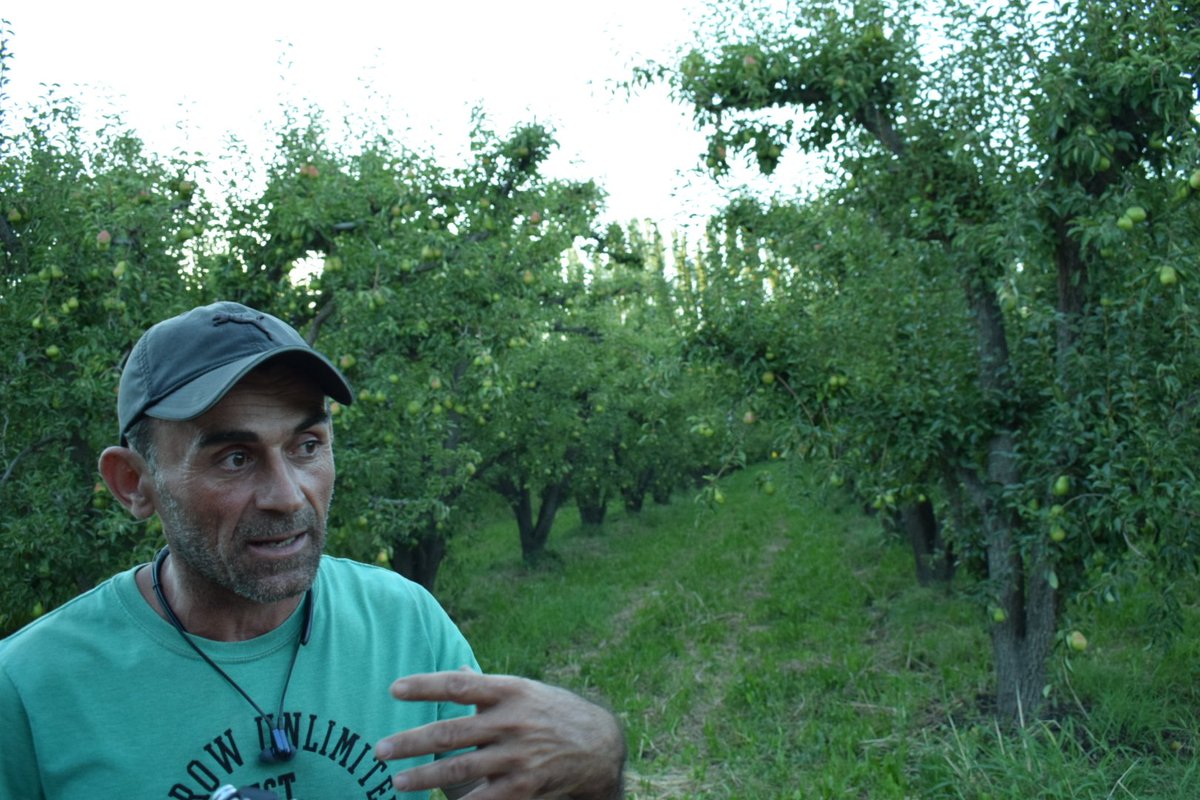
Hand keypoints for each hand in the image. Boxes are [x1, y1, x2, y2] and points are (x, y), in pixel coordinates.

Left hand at [374, 670, 625, 799]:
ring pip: (462, 767)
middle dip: (413, 741)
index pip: (460, 685)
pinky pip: (484, 799)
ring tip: (397, 781)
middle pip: (453, 730)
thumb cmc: (551, 712)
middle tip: (381, 750)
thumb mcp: (523, 691)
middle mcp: (512, 721)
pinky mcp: (524, 787)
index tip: (394, 689)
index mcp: (509, 691)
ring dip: (425, 776)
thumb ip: (485, 687)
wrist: (598, 746)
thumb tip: (455, 670)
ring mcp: (518, 756)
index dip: (426, 686)